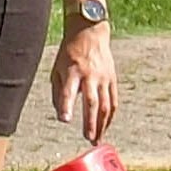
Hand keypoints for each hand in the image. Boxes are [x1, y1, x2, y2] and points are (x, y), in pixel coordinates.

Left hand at [54, 19, 122, 143]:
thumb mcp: (57, 68)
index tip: (65, 120)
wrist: (89, 32)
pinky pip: (113, 100)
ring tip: (97, 139)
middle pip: (91, 101)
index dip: (67, 106)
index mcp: (72, 71)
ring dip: (102, 124)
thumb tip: (61, 115)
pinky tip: (106, 126)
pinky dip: (110, 116)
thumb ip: (57, 92)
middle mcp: (89, 75)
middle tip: (88, 138)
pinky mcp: (112, 78)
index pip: (69, 91)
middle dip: (90, 122)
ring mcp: (103, 77)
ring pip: (105, 104)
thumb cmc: (69, 53)